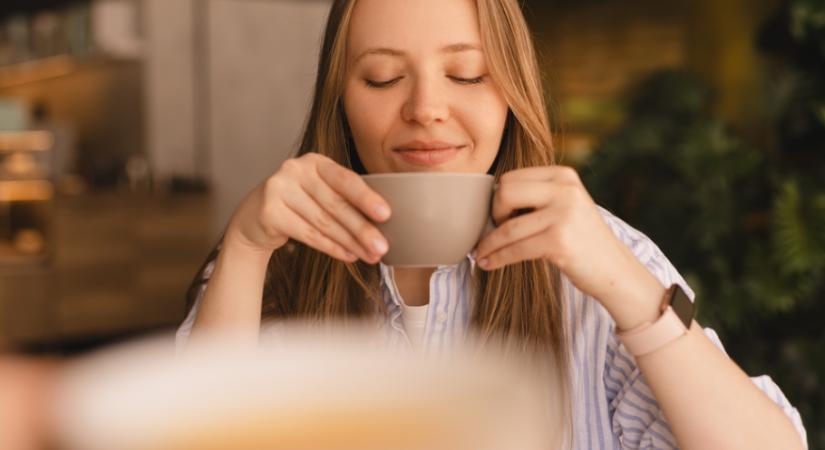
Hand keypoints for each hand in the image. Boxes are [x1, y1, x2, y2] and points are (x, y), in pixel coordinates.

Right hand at [225, 153, 390, 263]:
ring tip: (370, 255)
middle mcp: (295, 170)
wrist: (255, 217)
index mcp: (315, 161)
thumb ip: (345, 199)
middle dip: (362, 228)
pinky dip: (331, 247)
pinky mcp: (269, 212)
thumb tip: (381, 223)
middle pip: (335, 204)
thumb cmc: (299, 204)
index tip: (386, 214)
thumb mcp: (321, 193)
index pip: (345, 179)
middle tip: (382, 247)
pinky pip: (308, 234)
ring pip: (323, 222)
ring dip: (350, 242)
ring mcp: (279, 189)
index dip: (366, 198)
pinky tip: (349, 255)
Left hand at [473, 166, 656, 309]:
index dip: (498, 199)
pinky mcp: (559, 241)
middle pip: (505, 193)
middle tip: (494, 233)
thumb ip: (538, 196)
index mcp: (563, 175)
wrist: (616, 270)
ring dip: (489, 244)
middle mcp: (565, 189)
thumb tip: (491, 199)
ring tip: (480, 255)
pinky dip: (497, 258)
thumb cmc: (583, 240)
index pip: (512, 177)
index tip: (499, 218)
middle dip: (493, 215)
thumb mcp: (566, 205)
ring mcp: (563, 214)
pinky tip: (488, 264)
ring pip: (507, 227)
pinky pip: (515, 249)